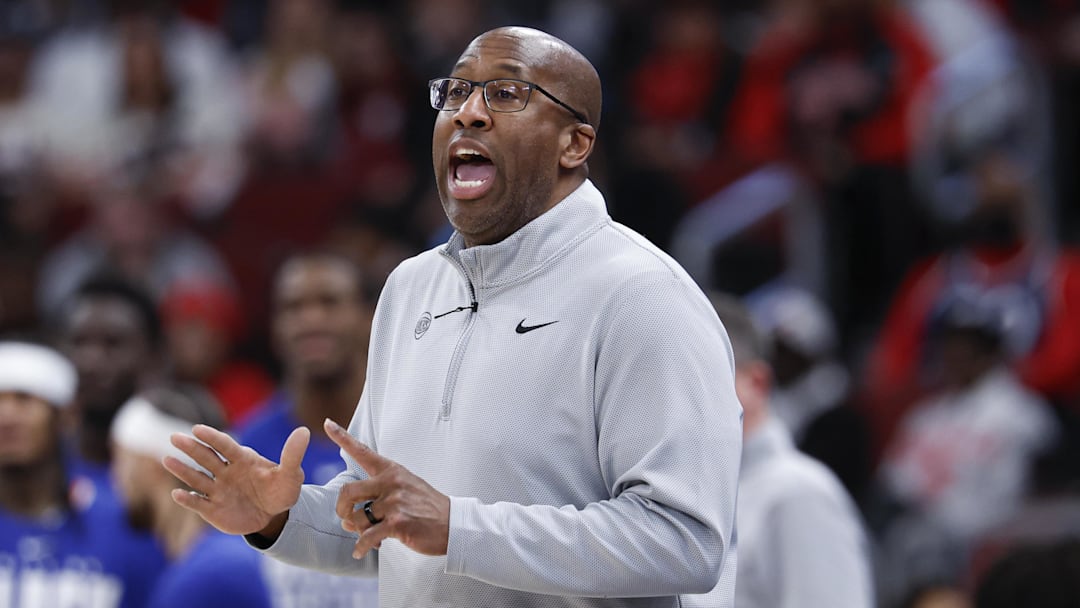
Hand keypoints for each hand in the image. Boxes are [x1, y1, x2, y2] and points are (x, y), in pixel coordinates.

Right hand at [163, 425, 309, 535]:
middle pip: (206, 458)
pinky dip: (187, 498)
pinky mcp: (212, 509)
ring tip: (167, 459)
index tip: (197, 429)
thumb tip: (304, 430)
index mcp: (243, 459)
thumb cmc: (281, 490)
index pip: (225, 446)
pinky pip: (197, 502)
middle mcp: (226, 472)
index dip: (212, 437)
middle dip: (191, 448)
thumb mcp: (291, 474)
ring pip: (197, 478)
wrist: (274, 515)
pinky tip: (177, 493)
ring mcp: (217, 490)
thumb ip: (293, 454)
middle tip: (175, 437)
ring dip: (182, 469)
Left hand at [324, 419, 449, 557]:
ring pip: (356, 518)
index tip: (327, 424)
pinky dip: (362, 547)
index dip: (342, 437)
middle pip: (348, 491)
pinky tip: (361, 551)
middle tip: (346, 517)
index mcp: (391, 471)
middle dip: (341, 508)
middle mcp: (391, 483)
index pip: (362, 451)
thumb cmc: (426, 507)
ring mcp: (395, 502)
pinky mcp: (398, 523)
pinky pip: (368, 537)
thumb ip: (375, 499)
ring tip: (370, 534)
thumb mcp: (404, 489)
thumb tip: (347, 520)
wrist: (452, 523)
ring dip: (358, 530)